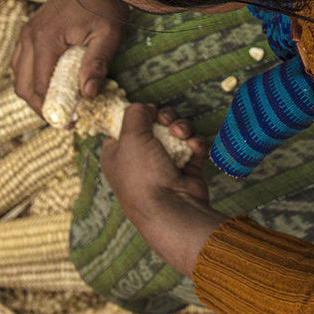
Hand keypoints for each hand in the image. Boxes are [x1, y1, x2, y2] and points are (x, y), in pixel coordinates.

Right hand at [12, 0, 129, 115]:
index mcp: (45, 40)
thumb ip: (96, 64)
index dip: (51, 109)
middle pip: (24, 85)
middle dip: (41, 106)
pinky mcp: (33, 30)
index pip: (39, 87)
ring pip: (20, 75)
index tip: (68, 122)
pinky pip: (23, 61)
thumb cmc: (105, 4)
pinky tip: (52, 84)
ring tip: (58, 105)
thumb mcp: (108, 34)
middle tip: (62, 118)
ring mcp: (28, 33)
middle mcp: (30, 37)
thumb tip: (87, 95)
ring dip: (35, 93)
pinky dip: (33, 77)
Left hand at [101, 104, 225, 277]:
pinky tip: (194, 147)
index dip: (139, 114)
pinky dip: (195, 143)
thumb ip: (134, 113)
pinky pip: (192, 145)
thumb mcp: (130, 137)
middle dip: (166, 119)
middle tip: (167, 122)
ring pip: (177, 131)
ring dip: (183, 128)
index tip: (147, 111)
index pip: (126, 125)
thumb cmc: (142, 175)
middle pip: (156, 124)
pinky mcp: (186, 167)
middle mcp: (140, 157)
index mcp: (118, 152)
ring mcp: (164, 163)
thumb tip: (145, 106)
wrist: (170, 207)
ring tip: (182, 135)